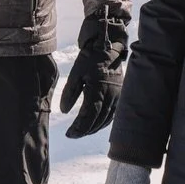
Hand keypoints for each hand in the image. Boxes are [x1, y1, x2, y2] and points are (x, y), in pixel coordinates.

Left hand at [58, 12, 127, 137]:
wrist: (108, 49)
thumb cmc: (90, 59)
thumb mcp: (76, 73)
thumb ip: (69, 93)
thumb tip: (64, 111)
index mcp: (98, 90)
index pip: (89, 116)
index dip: (79, 128)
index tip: (69, 133)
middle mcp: (110, 96)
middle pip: (97, 121)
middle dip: (84, 131)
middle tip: (73, 134)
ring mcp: (117, 97)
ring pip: (106, 120)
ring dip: (93, 129)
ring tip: (81, 131)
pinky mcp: (120, 96)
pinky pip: (113, 115)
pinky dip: (103, 123)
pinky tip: (95, 124)